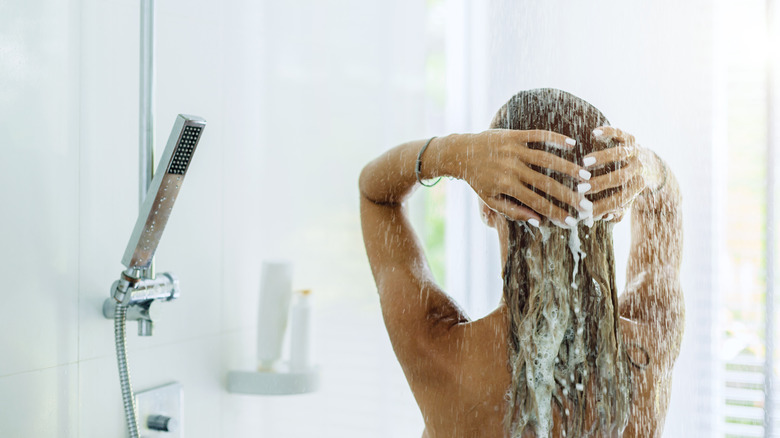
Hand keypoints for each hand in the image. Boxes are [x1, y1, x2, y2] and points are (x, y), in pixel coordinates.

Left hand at [452, 129, 589, 224]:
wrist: (461, 153)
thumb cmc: (478, 180)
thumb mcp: (491, 200)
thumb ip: (513, 211)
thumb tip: (538, 220)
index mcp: (506, 186)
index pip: (536, 202)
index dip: (555, 213)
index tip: (572, 221)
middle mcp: (512, 167)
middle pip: (546, 183)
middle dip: (568, 195)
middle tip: (587, 204)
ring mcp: (513, 149)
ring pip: (546, 159)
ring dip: (567, 167)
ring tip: (586, 176)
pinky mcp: (513, 134)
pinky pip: (537, 135)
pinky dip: (555, 138)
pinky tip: (572, 144)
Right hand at [582, 126, 654, 220]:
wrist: (638, 160)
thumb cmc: (619, 187)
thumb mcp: (616, 200)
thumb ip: (609, 211)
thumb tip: (598, 218)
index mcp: (636, 187)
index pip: (620, 198)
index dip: (603, 204)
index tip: (584, 208)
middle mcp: (637, 168)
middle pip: (620, 177)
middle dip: (600, 183)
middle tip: (580, 188)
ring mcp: (633, 150)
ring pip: (620, 153)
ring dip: (602, 158)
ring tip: (584, 163)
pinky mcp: (626, 136)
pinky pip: (618, 132)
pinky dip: (607, 131)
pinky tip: (594, 134)